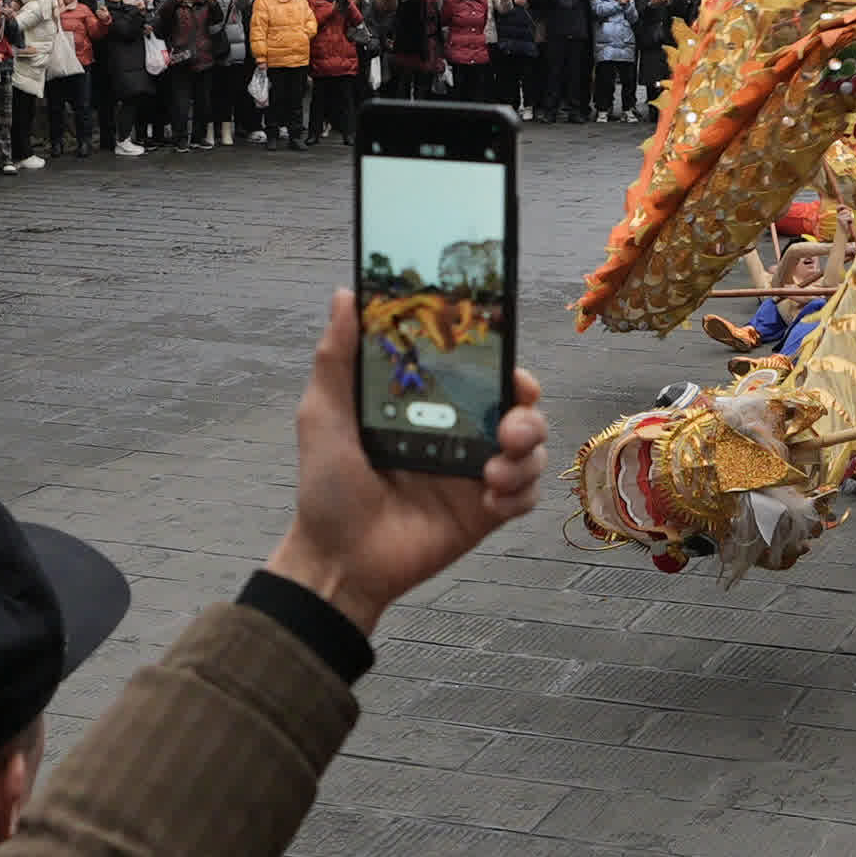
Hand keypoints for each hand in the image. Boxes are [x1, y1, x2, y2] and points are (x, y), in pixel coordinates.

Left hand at [266, 290, 548, 634]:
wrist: (338, 561)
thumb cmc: (327, 487)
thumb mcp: (324, 416)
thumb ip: (337, 358)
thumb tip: (346, 294)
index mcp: (428, 406)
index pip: (480, 373)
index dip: (502, 364)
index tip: (506, 366)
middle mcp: (459, 434)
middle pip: (519, 407)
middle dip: (526, 411)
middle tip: (509, 426)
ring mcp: (475, 474)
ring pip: (531, 449)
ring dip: (526, 455)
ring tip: (493, 473)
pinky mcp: (486, 513)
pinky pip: (525, 496)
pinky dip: (518, 494)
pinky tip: (491, 500)